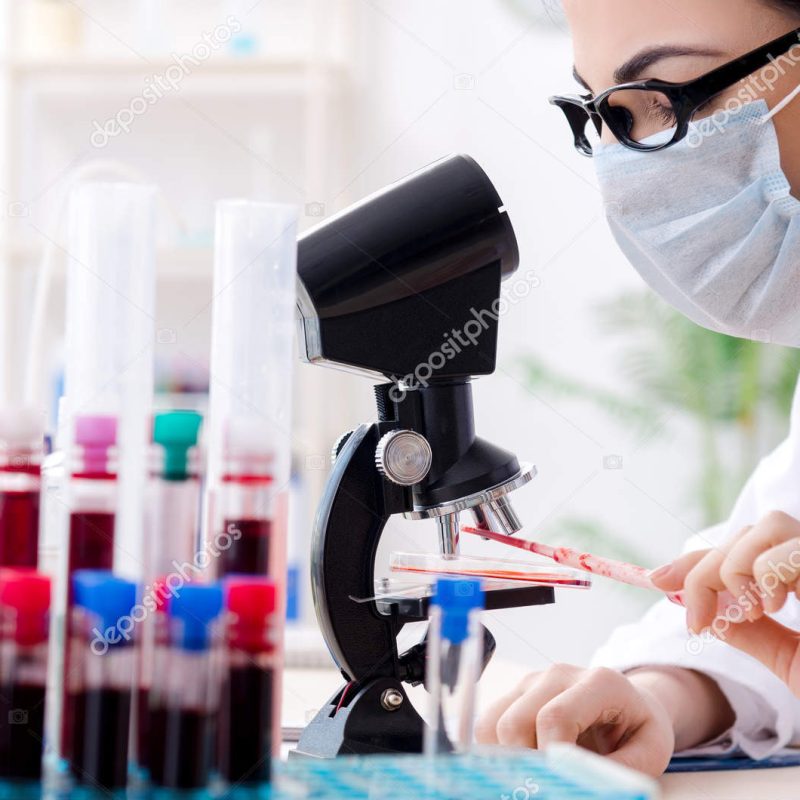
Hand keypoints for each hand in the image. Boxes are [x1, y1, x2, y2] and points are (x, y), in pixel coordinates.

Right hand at [474, 664, 674, 775]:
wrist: (629, 702)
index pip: (555, 718)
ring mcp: (532, 681)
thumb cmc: (639, 728)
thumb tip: (583, 786)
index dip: (550, 759)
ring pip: (492, 724)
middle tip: (546, 787)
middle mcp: (558, 675)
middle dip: (525, 766)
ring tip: (536, 778)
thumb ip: (622, 771)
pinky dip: (498, 753)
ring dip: (507, 761)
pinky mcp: (516, 693)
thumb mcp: (651, 752)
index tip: (558, 787)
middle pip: (515, 722)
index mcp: (598, 683)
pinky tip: (524, 767)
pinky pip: (487, 726)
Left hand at [652, 511, 799, 694]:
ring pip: (769, 526)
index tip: (658, 579)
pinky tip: (772, 604)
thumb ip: (750, 632)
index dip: (696, 559)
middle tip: (696, 618)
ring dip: (738, 565)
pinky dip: (768, 569)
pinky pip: (793, 547)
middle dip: (707, 568)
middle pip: (749, 532)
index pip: (743, 548)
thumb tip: (702, 607)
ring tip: (747, 611)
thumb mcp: (792, 661)